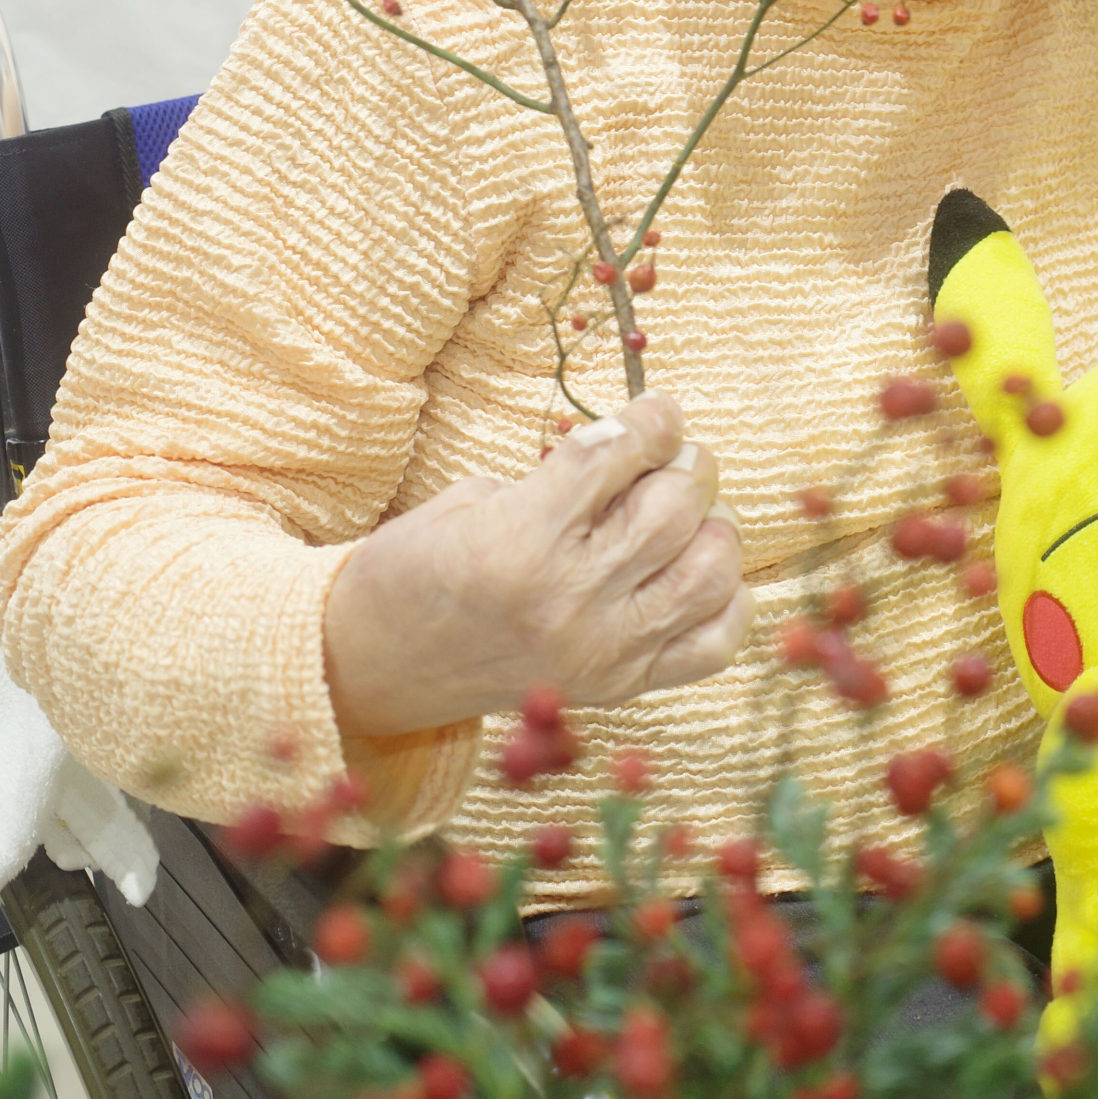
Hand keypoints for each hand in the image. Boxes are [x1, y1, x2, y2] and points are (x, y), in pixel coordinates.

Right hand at [323, 391, 749, 738]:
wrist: (371, 665)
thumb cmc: (414, 570)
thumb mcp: (470, 499)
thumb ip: (558, 479)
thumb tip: (641, 452)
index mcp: (521, 539)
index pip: (618, 453)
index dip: (651, 418)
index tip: (657, 411)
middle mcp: (569, 598)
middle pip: (675, 507)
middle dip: (688, 465)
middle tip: (673, 458)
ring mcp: (601, 650)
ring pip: (708, 571)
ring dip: (712, 527)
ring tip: (688, 513)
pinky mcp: (619, 687)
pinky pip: (713, 643)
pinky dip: (725, 600)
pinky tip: (698, 572)